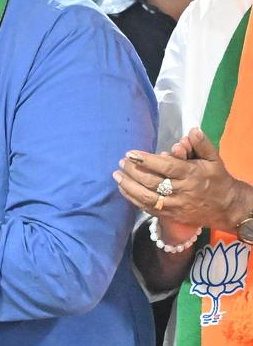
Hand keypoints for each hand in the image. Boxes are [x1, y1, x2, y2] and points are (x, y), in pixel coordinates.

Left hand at [114, 127, 252, 234]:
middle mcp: (182, 191)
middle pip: (153, 182)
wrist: (227, 207)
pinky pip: (148, 208)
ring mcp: (175, 205)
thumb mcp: (214, 160)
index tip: (131, 153)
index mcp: (192, 175)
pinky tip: (123, 189)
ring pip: (148, 197)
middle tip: (122, 162)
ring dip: (129, 186)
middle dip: (134, 171)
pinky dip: (133, 199)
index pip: (166, 167)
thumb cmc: (217, 179)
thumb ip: (202, 145)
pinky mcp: (170, 215)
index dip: (147, 160)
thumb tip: (192, 130)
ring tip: (117, 175)